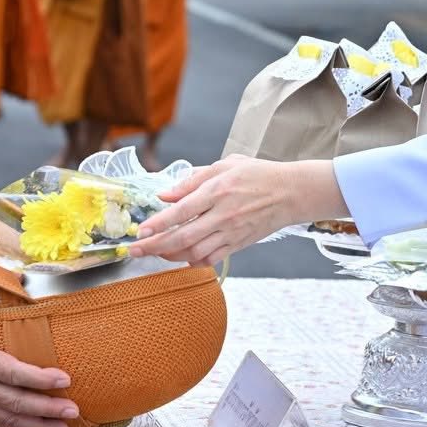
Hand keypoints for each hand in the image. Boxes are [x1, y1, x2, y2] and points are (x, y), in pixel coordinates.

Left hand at [129, 155, 347, 266]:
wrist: (291, 193)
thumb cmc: (257, 174)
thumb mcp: (225, 165)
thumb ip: (193, 180)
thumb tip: (165, 193)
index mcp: (218, 191)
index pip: (181, 211)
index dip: (158, 223)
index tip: (140, 231)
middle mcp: (223, 214)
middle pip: (183, 236)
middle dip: (155, 246)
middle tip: (134, 250)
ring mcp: (231, 232)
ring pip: (195, 252)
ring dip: (170, 255)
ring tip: (154, 252)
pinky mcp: (239, 244)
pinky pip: (211, 258)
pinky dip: (193, 261)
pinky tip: (181, 258)